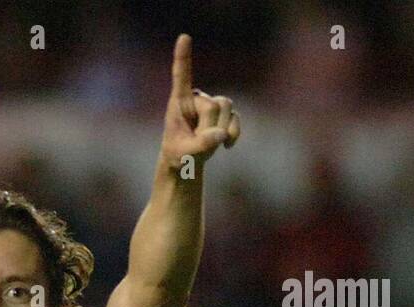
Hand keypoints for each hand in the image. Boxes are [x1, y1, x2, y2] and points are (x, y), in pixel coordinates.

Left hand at [160, 34, 240, 170]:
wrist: (187, 161)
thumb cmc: (178, 156)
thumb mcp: (184, 156)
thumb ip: (200, 145)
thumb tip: (221, 134)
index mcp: (179, 102)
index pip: (182, 75)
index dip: (183, 57)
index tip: (184, 37)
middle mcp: (197, 98)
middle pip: (213, 104)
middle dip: (209, 128)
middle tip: (196, 143)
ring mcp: (212, 104)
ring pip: (226, 108)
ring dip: (220, 131)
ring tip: (205, 144)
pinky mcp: (225, 113)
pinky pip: (235, 119)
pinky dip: (234, 133)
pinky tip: (227, 146)